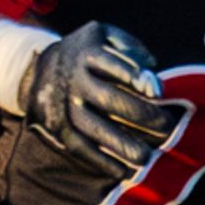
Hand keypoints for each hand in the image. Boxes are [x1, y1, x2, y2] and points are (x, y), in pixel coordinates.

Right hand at [22, 20, 180, 174]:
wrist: (36, 69)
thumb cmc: (84, 52)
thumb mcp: (100, 34)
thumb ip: (127, 44)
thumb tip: (152, 67)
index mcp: (87, 54)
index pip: (112, 64)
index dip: (135, 77)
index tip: (159, 91)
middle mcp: (74, 80)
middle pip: (109, 99)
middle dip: (141, 115)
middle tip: (168, 126)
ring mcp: (64, 105)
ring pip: (94, 128)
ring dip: (121, 145)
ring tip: (146, 158)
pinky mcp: (57, 127)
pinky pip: (79, 146)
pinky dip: (100, 160)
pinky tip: (122, 171)